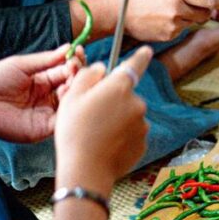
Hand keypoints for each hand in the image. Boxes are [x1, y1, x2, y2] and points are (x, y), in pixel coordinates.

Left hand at [0, 45, 84, 144]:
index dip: (75, 62)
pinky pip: (65, 118)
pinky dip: (70, 105)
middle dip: (78, 73)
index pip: (66, 71)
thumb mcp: (20, 65)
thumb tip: (68, 48)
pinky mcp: (47, 127)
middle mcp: (48, 97)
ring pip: (73, 100)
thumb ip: (46, 60)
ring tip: (71, 76)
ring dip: (76, 86)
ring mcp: (49, 112)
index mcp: (43, 81)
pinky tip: (64, 91)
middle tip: (75, 65)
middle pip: (73, 85)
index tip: (79, 52)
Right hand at [54, 46, 151, 196]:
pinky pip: (132, 134)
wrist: (87, 169)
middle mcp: (137, 103)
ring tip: (96, 133)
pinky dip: (121, 136)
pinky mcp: (143, 143)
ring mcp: (143, 124)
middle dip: (112, 101)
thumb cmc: (74, 130)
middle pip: (125, 96)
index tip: (147, 50)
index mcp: (119, 87)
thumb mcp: (71, 97)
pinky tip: (106, 145)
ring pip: (128, 116)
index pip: (134, 66)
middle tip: (91, 115)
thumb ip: (88, 77)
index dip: (140, 57)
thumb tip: (101, 69)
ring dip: (116, 120)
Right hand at [123, 0, 218, 41]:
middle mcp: (177, 10)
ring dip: (191, 16)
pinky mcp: (169, 36)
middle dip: (207, 10)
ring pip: (194, 22)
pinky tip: (164, 19)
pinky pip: (183, 30)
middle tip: (197, 4)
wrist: (118, 12)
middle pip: (205, 13)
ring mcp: (173, 25)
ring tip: (172, 10)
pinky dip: (179, 24)